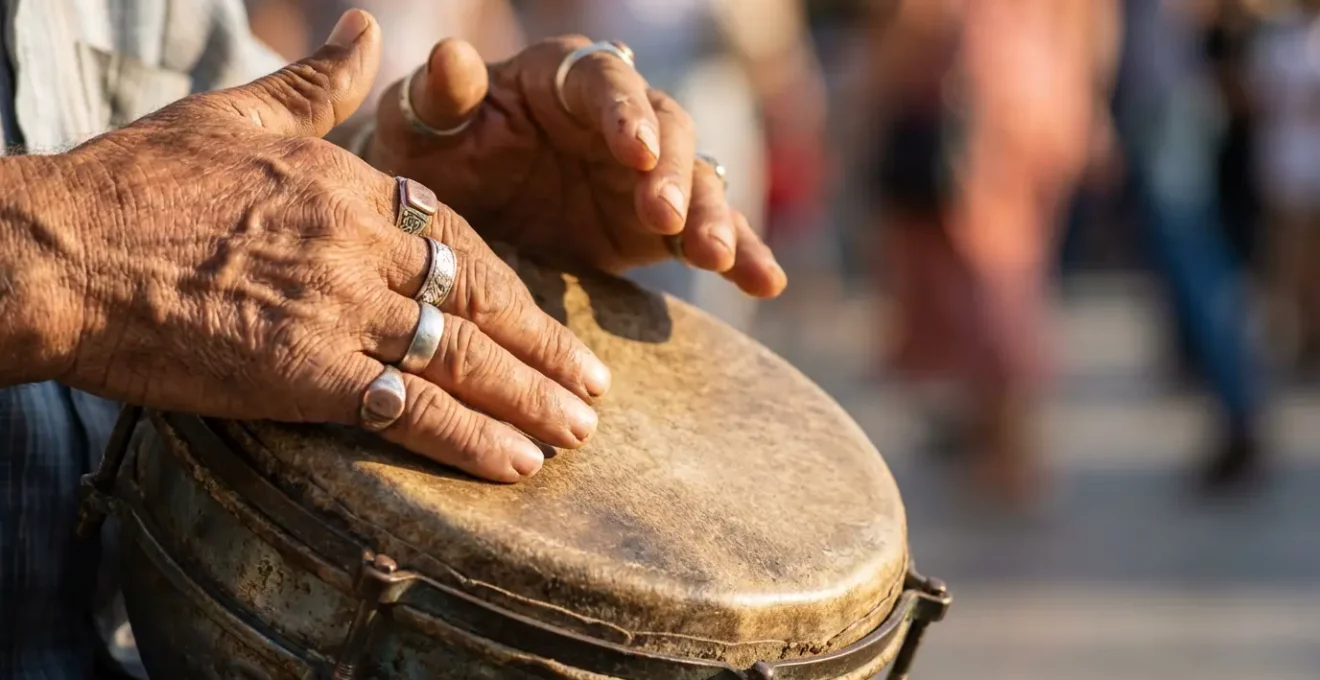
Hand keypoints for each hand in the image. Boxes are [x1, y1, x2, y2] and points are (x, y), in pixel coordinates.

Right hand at [50, 11, 606, 481]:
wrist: (57, 252)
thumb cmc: (136, 183)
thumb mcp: (236, 114)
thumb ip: (316, 82)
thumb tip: (365, 27)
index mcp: (352, 186)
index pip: (459, 240)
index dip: (509, 286)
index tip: (542, 317)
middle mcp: (363, 246)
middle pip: (481, 302)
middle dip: (544, 350)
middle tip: (592, 388)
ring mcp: (341, 309)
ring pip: (463, 358)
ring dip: (529, 401)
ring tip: (577, 433)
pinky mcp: (308, 373)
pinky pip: (410, 409)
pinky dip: (469, 439)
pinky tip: (514, 462)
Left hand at [365, 37, 786, 297]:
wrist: (449, 225)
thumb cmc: (431, 159)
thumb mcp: (419, 131)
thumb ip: (440, 97)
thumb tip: (450, 56)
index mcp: (562, 80)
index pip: (605, 83)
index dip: (626, 114)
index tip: (637, 152)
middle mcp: (618, 119)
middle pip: (669, 131)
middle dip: (674, 172)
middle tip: (666, 216)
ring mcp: (646, 174)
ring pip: (699, 183)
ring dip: (712, 216)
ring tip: (717, 256)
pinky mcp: (661, 227)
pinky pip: (710, 235)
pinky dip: (743, 256)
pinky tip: (768, 282)